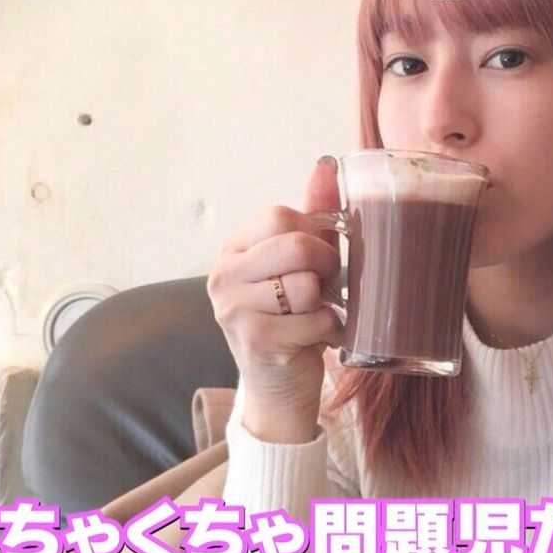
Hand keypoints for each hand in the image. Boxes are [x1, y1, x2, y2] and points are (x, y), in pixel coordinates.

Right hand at [206, 157, 341, 442]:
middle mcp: (223, 275)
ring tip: (317, 315)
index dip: (314, 235)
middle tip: (327, 287)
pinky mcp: (254, 339)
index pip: (280, 216)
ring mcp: (232, 309)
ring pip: (306, 285)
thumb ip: (314, 216)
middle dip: (326, 266)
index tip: (320, 259)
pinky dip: (330, 330)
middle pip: (294, 245)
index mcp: (233, 250)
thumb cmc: (293, 320)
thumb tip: (328, 163)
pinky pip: (313, 319)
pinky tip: (319, 337)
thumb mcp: (301, 265)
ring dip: (327, 303)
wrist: (279, 388)